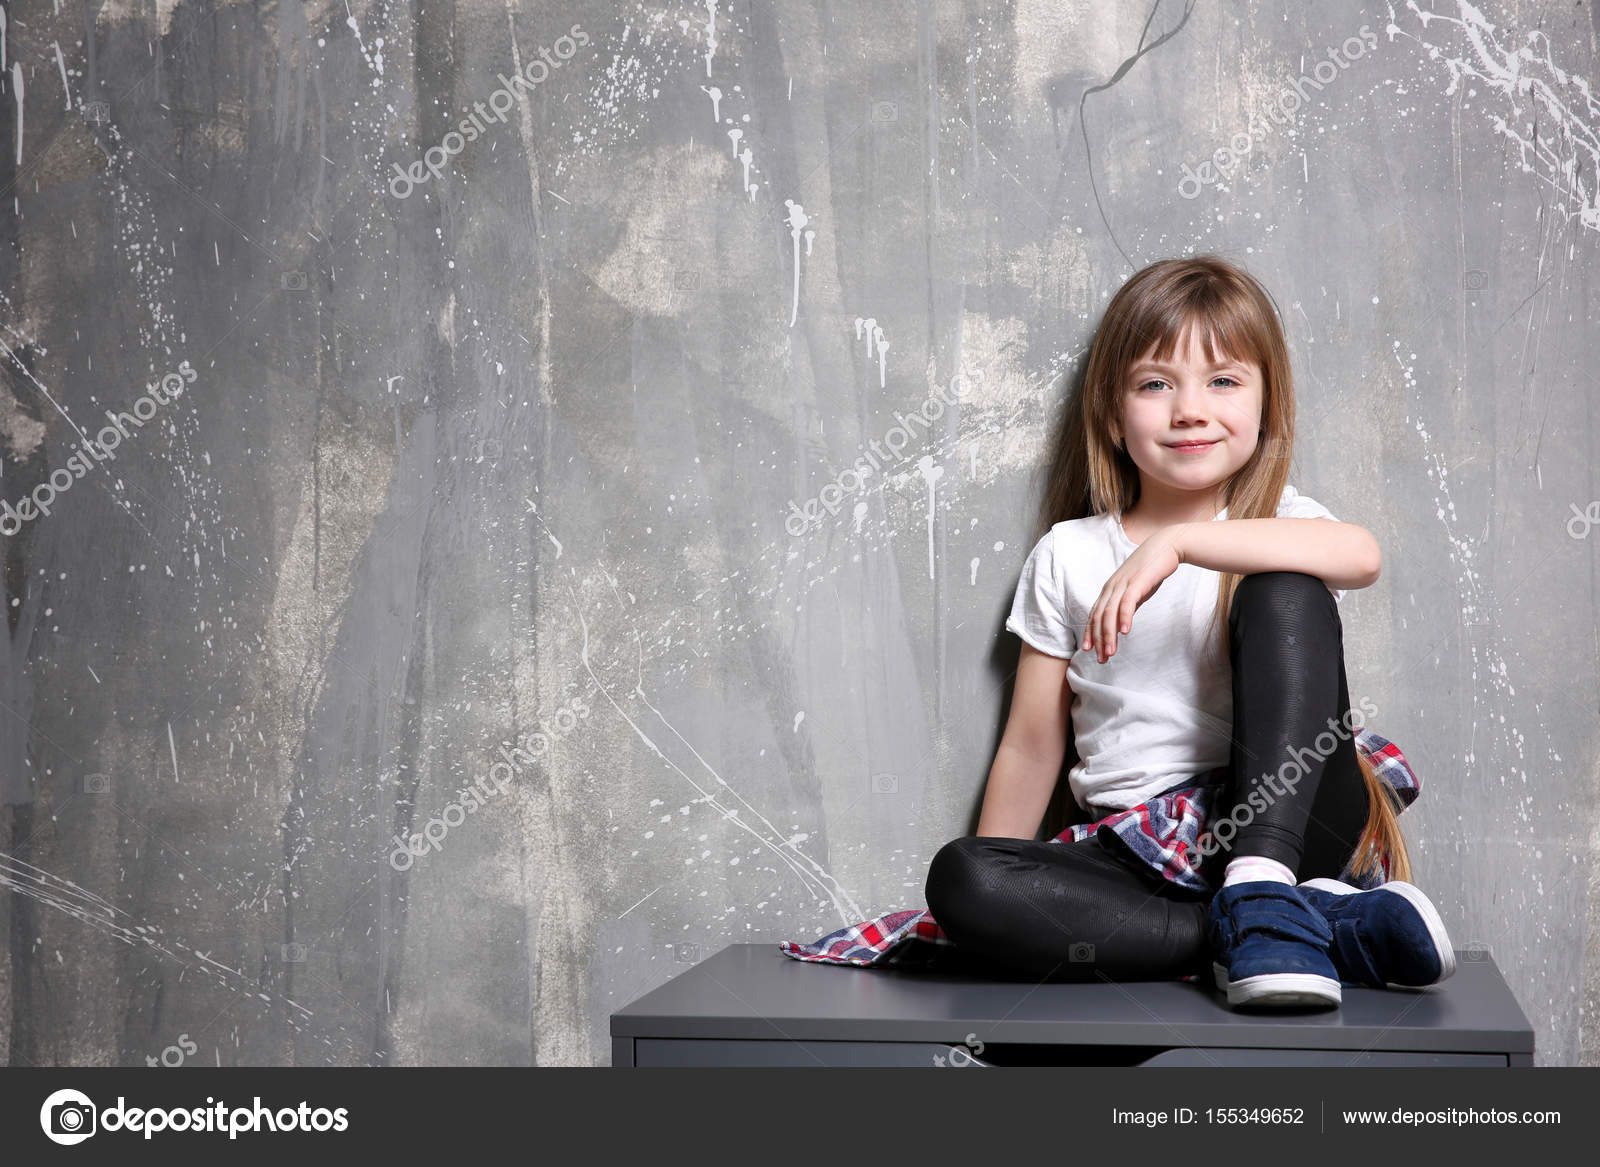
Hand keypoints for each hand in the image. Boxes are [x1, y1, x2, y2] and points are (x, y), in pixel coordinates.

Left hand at [1083, 524, 1186, 662]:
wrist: (1166, 546)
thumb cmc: (1151, 569)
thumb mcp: (1135, 590)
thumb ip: (1127, 604)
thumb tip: (1121, 622)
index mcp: (1110, 589)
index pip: (1095, 615)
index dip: (1091, 633)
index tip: (1090, 651)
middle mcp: (1112, 587)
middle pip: (1099, 617)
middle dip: (1098, 640)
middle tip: (1102, 659)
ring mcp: (1123, 584)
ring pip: (1110, 613)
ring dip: (1109, 634)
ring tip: (1110, 652)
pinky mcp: (1137, 582)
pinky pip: (1127, 602)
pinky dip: (1124, 618)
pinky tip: (1125, 633)